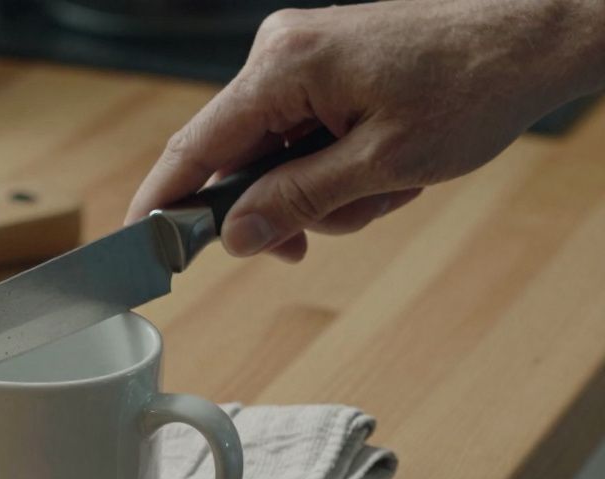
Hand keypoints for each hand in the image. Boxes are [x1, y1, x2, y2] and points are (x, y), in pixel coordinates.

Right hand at [127, 0, 604, 262]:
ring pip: (273, 155)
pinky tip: (382, 170)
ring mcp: (302, 56)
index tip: (139, 244)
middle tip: (305, 247)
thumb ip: (296, 202)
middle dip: (274, 208)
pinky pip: (301, 134)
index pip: (195, 146)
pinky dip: (333, 166)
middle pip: (235, 157)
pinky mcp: (325, 66)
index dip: (162, 201)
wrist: (534, 38)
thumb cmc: (473, 86)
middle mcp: (280, 52)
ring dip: (319, 192)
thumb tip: (235, 236)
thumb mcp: (381, 166)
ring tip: (382, 190)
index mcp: (282, 67)